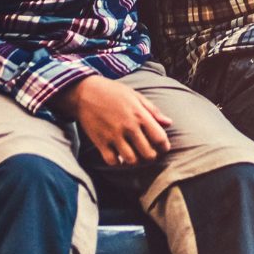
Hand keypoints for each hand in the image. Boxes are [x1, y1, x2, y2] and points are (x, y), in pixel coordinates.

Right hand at [58, 77, 174, 166]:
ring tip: (134, 154)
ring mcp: (113, 136)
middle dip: (151, 156)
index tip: (162, 147)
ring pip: (131, 160)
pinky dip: (117, 161)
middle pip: (148, 154)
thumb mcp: (136, 96)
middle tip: (148, 152)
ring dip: (135, 160)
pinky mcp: (100, 142)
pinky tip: (119, 155)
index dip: (164, 146)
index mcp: (140, 115)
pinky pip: (112, 161)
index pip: (160, 138)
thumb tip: (169, 123)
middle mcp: (128, 127)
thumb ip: (153, 111)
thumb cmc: (113, 92)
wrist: (85, 92)